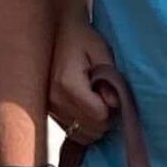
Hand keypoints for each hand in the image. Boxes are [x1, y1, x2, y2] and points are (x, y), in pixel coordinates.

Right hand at [48, 14, 118, 144]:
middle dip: (106, 118)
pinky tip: (87, 107)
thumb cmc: (81, 38)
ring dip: (96, 124)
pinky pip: (73, 132)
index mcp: (67, 83)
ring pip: (83, 135)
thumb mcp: (101, 50)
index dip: (113, 108)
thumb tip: (116, 103)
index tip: (113, 92)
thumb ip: (110, 77)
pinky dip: (85, 125)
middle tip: (108, 97)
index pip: (99, 115)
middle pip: (92, 129)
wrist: (56, 32)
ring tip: (97, 101)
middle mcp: (55, 100)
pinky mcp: (49, 113)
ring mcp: (50, 108)